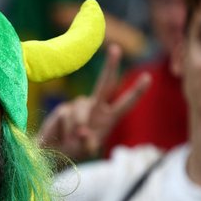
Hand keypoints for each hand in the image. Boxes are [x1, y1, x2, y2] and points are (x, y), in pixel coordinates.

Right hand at [37, 44, 150, 159]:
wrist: (54, 151)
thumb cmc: (75, 150)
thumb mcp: (86, 150)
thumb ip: (88, 143)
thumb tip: (83, 132)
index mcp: (107, 118)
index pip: (124, 103)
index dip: (136, 92)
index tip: (147, 78)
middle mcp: (95, 108)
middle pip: (104, 85)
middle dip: (110, 67)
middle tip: (115, 49)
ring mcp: (78, 107)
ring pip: (80, 110)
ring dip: (76, 126)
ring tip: (71, 140)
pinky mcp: (63, 109)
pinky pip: (64, 116)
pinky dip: (63, 129)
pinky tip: (61, 135)